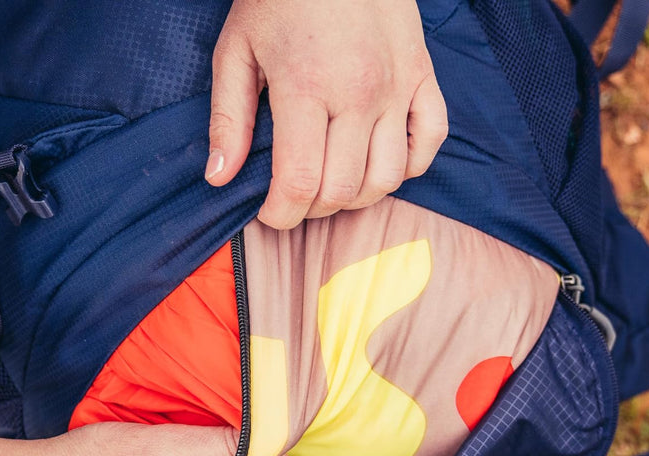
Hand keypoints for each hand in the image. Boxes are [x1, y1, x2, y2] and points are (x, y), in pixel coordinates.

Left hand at [205, 0, 448, 229]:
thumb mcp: (236, 50)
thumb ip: (228, 118)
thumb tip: (220, 178)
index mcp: (306, 87)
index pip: (300, 182)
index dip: (281, 213)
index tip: (269, 210)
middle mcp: (358, 92)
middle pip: (342, 190)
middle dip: (312, 208)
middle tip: (294, 194)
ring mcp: (396, 87)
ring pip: (386, 179)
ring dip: (356, 196)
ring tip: (331, 183)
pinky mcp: (422, 77)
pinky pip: (428, 144)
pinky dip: (406, 167)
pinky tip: (376, 162)